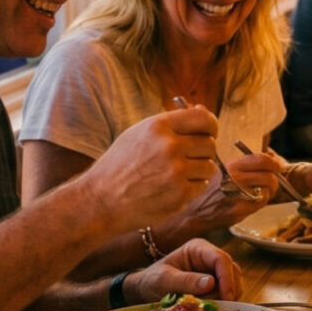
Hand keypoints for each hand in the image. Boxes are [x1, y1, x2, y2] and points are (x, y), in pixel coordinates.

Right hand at [80, 107, 218, 231]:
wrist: (100, 200)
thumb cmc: (121, 165)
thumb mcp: (140, 133)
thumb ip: (173, 122)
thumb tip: (204, 111)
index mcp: (159, 126)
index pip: (205, 119)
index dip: (211, 127)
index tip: (208, 133)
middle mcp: (169, 146)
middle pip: (209, 144)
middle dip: (202, 152)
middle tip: (184, 159)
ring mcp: (176, 172)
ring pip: (209, 166)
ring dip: (198, 171)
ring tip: (174, 175)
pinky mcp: (180, 195)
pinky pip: (202, 185)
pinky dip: (192, 187)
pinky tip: (172, 188)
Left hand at [126, 238, 242, 302]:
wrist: (145, 289)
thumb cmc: (151, 280)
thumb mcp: (164, 280)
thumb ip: (186, 281)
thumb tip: (211, 283)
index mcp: (198, 248)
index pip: (221, 259)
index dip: (227, 277)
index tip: (226, 296)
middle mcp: (209, 257)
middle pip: (231, 270)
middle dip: (228, 289)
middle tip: (219, 306)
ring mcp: (213, 270)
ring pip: (233, 281)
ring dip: (226, 296)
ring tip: (211, 307)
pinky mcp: (214, 283)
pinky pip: (227, 291)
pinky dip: (223, 300)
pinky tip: (212, 307)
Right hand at [176, 152, 280, 229]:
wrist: (197, 211)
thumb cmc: (215, 190)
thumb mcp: (227, 170)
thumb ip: (247, 164)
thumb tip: (271, 157)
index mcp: (232, 165)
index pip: (262, 159)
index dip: (274, 163)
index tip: (278, 167)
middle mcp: (235, 178)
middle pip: (269, 175)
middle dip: (274, 180)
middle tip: (272, 184)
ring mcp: (237, 194)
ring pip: (268, 189)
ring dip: (269, 192)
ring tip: (260, 194)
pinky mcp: (240, 209)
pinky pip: (261, 202)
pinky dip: (261, 202)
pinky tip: (253, 202)